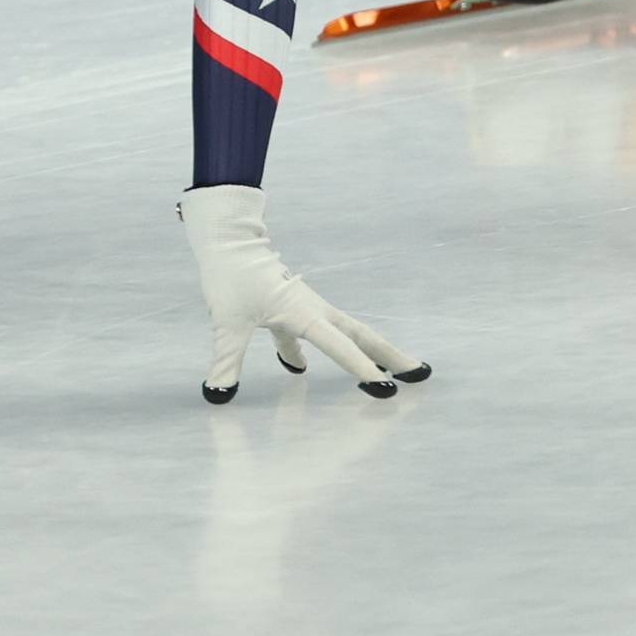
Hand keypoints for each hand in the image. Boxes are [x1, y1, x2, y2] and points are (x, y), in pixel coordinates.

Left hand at [179, 184, 428, 404]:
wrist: (229, 241)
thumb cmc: (231, 277)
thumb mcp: (227, 323)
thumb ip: (226, 361)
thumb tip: (217, 394)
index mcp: (304, 314)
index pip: (340, 346)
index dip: (362, 368)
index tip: (385, 387)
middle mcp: (314, 311)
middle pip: (361, 336)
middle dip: (390, 354)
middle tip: (418, 372)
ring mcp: (307, 309)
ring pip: (347, 334)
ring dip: (368, 351)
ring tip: (387, 371)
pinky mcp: (293, 308)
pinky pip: (316, 335)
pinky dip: (316, 350)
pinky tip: (300, 369)